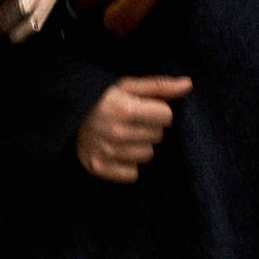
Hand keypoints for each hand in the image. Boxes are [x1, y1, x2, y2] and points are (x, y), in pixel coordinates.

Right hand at [76, 75, 191, 184]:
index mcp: (125, 108)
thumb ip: (159, 86)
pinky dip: (128, 166)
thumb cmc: (104, 101)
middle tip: (131, 124)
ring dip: (140, 147)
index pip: (166, 116)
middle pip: (158, 136)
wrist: (70, 120)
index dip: (158, 112)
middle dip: (149, 129)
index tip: (145, 111)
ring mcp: (108, 152)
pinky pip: (133, 174)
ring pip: (148, 155)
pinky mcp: (101, 169)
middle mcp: (117, 132)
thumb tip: (188, 84)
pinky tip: (118, 153)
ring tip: (124, 138)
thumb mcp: (128, 87)